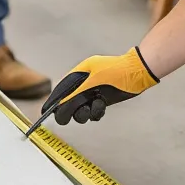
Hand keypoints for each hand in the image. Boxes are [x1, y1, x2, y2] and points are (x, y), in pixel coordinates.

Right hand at [42, 47, 157, 124]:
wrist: (138, 73)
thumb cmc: (117, 71)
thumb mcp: (94, 79)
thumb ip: (77, 92)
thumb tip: (62, 103)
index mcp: (79, 74)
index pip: (61, 90)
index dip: (53, 101)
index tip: (46, 113)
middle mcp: (84, 84)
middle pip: (68, 103)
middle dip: (72, 110)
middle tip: (79, 111)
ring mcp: (93, 93)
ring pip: (80, 111)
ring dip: (85, 113)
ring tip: (95, 106)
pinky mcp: (101, 100)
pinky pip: (92, 113)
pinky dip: (96, 112)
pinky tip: (102, 106)